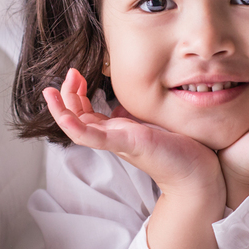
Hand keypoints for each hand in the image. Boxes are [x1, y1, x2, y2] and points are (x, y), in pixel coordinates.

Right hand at [45, 68, 224, 248]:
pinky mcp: (128, 144)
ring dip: (61, 112)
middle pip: (77, 117)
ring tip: (51, 93)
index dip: (75, 94)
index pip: (85, 113)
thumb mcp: (151, 124)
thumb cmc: (179, 149)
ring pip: (78, 129)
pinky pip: (95, 139)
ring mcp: (118, 142)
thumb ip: (132, 117)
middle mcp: (113, 137)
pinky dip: (77, 129)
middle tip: (68, 74)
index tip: (75, 74)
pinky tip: (65, 118)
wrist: (197, 174)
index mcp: (117, 132)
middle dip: (66, 95)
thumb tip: (120, 108)